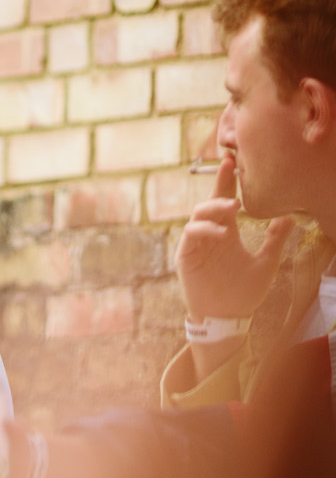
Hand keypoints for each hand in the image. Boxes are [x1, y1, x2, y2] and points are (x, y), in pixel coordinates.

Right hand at [176, 155, 295, 326]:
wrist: (227, 317)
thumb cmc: (244, 292)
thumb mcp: (267, 262)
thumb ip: (275, 239)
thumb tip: (291, 217)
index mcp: (226, 232)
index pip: (226, 200)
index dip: (228, 181)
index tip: (234, 160)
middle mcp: (210, 235)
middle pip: (210, 201)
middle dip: (218, 183)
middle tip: (229, 165)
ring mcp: (196, 245)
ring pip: (198, 215)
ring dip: (214, 207)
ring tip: (234, 206)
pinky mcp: (186, 257)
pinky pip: (191, 235)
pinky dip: (205, 230)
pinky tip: (224, 233)